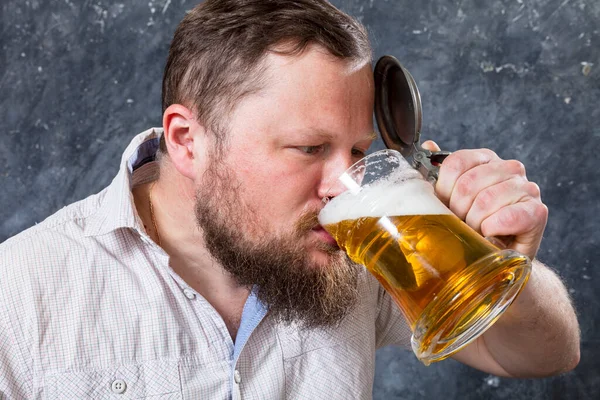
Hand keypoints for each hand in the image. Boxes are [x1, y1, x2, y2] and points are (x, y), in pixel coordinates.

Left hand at [422, 141, 547, 259]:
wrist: (498, 259)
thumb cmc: (474, 226)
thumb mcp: (450, 199)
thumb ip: (439, 172)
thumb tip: (428, 144)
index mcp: (485, 159)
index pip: (455, 164)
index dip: (444, 190)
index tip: (447, 206)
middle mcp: (509, 168)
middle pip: (468, 184)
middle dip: (459, 211)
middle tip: (464, 223)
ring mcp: (526, 188)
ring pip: (485, 200)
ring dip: (475, 223)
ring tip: (479, 231)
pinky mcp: (537, 211)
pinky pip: (506, 217)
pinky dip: (492, 230)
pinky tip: (492, 234)